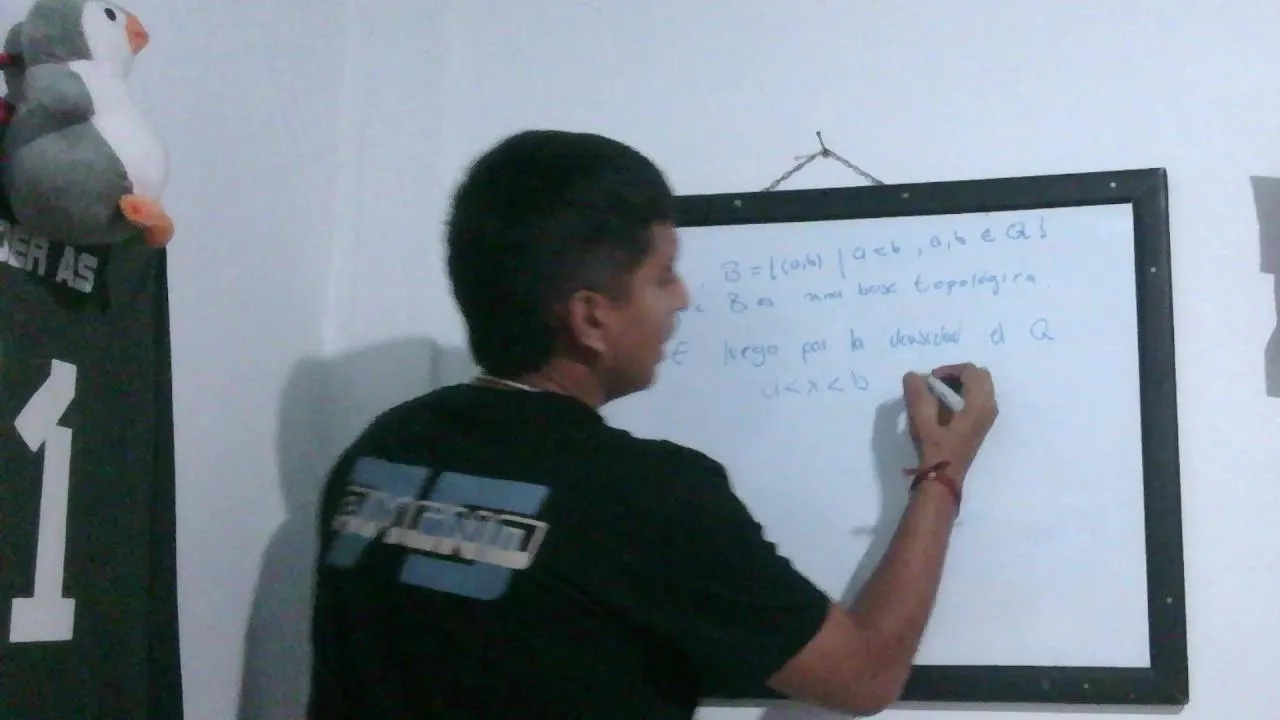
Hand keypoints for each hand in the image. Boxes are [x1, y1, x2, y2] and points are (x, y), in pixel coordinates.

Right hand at [901, 363, 997, 483]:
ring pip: (981, 387)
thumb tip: (913, 375)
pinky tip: (945, 406)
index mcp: (979, 404)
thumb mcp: (923, 422)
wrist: (943, 479)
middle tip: (936, 383)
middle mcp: (989, 407)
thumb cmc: (935, 450)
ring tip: (938, 393)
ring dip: (961, 384)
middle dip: (957, 374)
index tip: (930, 380)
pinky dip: (964, 394)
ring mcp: (988, 417)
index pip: (971, 371)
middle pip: (980, 376)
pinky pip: (979, 398)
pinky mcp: (982, 425)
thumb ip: (918, 395)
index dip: (949, 370)